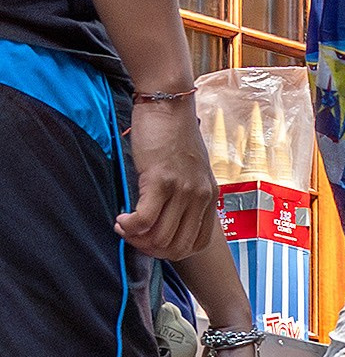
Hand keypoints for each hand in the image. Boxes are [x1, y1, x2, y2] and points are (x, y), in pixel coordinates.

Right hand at [117, 101, 217, 259]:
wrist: (168, 104)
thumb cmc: (172, 137)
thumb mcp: (189, 171)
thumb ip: (184, 197)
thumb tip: (161, 227)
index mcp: (210, 196)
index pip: (198, 243)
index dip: (171, 252)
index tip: (152, 240)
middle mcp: (201, 195)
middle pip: (178, 247)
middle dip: (151, 250)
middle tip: (134, 236)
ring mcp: (183, 189)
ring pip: (160, 238)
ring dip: (136, 239)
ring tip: (125, 225)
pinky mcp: (160, 180)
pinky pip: (143, 221)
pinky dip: (128, 227)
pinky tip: (121, 218)